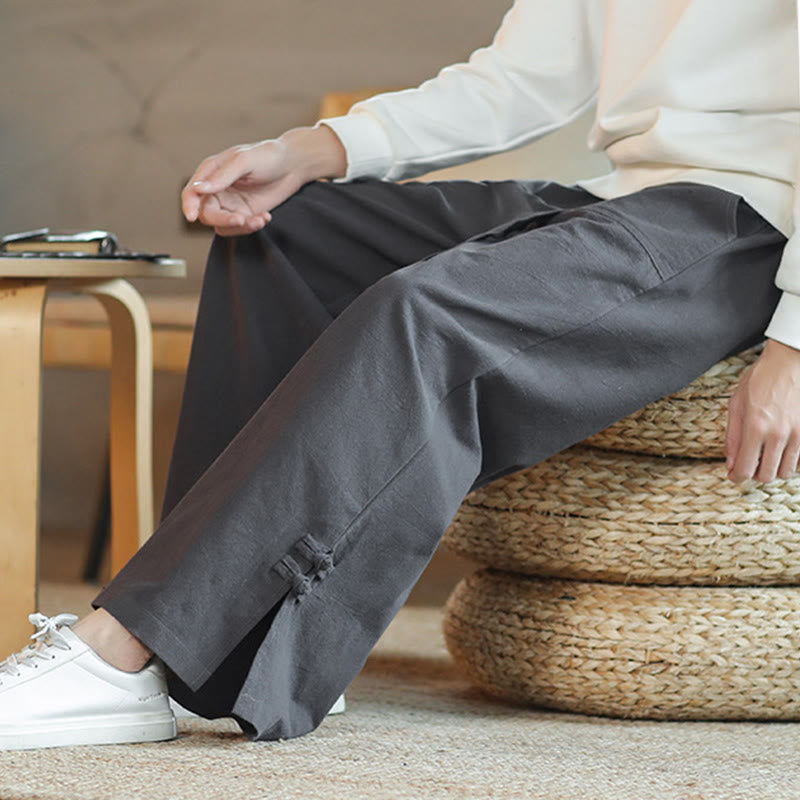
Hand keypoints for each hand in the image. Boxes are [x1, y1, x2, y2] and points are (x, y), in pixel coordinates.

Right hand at [181, 125, 346, 235]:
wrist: (294, 165)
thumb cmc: (269, 155)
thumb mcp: (245, 160)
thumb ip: (222, 175)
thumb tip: (199, 189)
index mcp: (211, 171)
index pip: (191, 192)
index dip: (188, 205)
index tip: (192, 217)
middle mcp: (218, 189)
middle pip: (206, 213)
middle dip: (222, 219)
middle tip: (240, 220)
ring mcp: (231, 203)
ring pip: (222, 225)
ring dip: (241, 227)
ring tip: (261, 218)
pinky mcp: (246, 214)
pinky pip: (240, 228)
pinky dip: (251, 227)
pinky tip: (266, 217)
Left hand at [726, 338, 799, 482]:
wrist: (790, 361)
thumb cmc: (759, 379)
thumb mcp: (736, 404)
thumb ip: (732, 437)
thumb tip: (731, 464)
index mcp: (755, 427)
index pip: (746, 469)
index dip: (737, 478)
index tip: (734, 476)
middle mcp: (779, 434)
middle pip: (768, 476)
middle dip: (755, 475)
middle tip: (750, 464)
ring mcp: (798, 433)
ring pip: (786, 471)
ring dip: (774, 469)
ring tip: (765, 457)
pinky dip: (790, 461)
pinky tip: (781, 449)